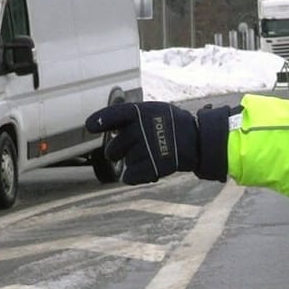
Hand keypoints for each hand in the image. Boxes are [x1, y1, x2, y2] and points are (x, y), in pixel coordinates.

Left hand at [85, 101, 229, 183]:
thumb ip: (129, 118)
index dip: (100, 121)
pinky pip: (130, 177)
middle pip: (113, 150)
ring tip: (152, 155)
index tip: (90, 126)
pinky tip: (148, 170)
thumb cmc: (172, 124)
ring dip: (134, 162)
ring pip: (124, 163)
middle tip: (135, 149)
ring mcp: (146, 149)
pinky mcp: (152, 167)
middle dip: (118, 152)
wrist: (197, 140)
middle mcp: (140, 130)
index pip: (112, 116)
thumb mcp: (153, 111)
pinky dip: (136, 176)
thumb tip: (102, 127)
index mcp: (139, 113)